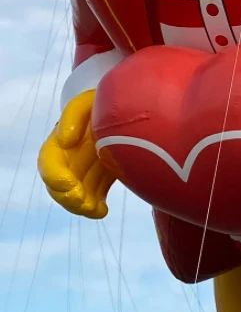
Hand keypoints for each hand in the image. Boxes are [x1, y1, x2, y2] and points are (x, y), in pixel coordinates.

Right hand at [37, 90, 115, 218]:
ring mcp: (83, 169)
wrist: (120, 104)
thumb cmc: (99, 101)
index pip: (49, 163)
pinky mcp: (101, 176)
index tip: (69, 184)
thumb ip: (72, 118)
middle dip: (68, 199)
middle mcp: (68, 159)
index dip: (55, 178)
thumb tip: (64, 140)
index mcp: (59, 142)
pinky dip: (96, 207)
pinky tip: (103, 210)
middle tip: (82, 201)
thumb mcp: (85, 102)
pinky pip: (94, 196)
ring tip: (95, 209)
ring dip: (82, 206)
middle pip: (59, 186)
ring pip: (76, 195)